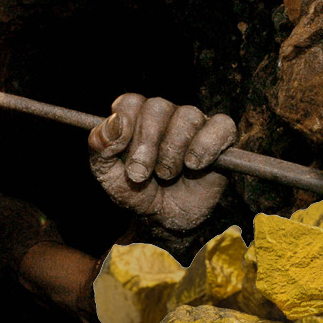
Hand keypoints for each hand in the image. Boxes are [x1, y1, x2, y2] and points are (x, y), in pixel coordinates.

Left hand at [88, 94, 236, 230]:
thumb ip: (101, 148)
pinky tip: (194, 165)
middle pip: (158, 107)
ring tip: (167, 175)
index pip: (131, 102)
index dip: (125, 124)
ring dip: (173, 151)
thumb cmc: (137, 193)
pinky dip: (205, 146)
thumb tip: (115, 123)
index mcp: (137, 117)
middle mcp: (167, 114)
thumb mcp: (108, 175)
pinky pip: (221, 126)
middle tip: (140, 174)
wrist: (165, 220)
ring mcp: (196, 123)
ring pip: (187, 116)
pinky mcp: (222, 137)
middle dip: (146, 144)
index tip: (120, 151)